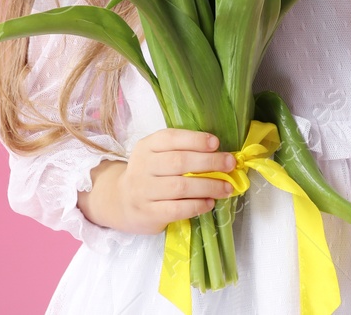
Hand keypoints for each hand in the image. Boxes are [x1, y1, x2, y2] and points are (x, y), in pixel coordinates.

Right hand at [79, 129, 238, 234]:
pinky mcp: (148, 213)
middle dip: (209, 162)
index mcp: (147, 146)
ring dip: (208, 186)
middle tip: (230, 164)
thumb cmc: (151, 173)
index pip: (170, 138)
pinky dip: (197, 205)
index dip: (195, 140)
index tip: (216, 143)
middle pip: (179, 162)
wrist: (120, 201)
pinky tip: (209, 203)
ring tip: (226, 187)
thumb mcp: (158, 154)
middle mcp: (143, 166)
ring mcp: (143, 191)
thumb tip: (221, 153)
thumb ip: (182, 150)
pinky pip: (176, 209)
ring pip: (180, 187)